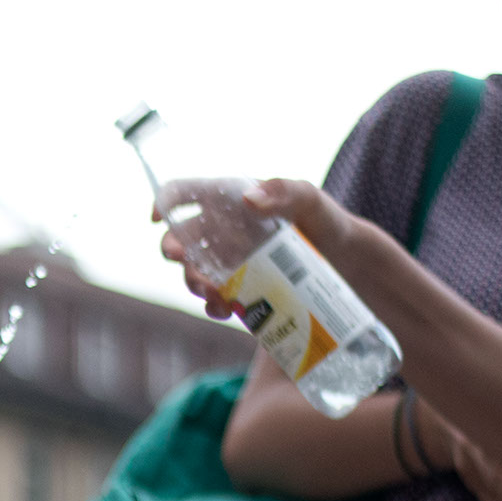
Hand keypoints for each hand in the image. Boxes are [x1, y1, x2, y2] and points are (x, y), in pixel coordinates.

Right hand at [161, 180, 398, 317]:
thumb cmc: (325, 220)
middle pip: (181, 240)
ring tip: (212, 294)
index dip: (164, 202)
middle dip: (176, 253)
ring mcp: (227, 263)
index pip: (184, 194)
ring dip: (194, 284)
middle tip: (185, 263)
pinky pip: (216, 299)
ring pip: (194, 274)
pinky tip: (225, 310)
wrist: (345, 262)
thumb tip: (248, 200)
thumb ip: (284, 191)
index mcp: (227, 201)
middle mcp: (220, 232)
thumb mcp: (309, 199)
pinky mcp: (238, 290)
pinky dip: (215, 306)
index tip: (156, 218)